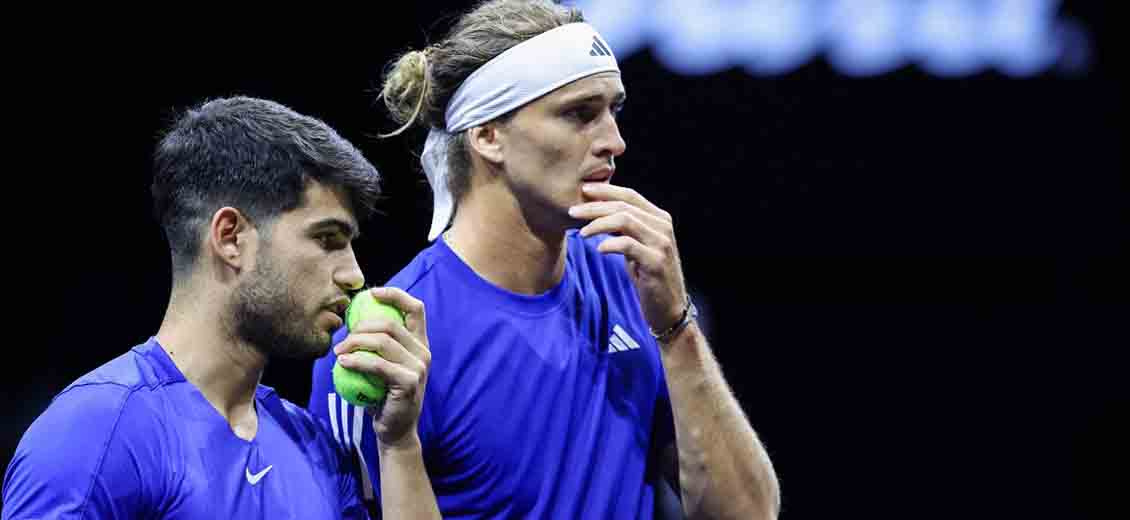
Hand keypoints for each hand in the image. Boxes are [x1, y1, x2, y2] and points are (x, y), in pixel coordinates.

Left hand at [334, 287, 430, 447]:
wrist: (396, 430)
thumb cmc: (384, 396)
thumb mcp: (385, 366)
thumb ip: (379, 346)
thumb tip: (353, 320)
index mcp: (420, 344)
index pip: (416, 308)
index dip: (395, 295)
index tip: (371, 293)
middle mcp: (424, 352)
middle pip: (390, 324)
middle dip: (361, 326)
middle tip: (343, 337)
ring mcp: (419, 367)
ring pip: (383, 342)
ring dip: (354, 343)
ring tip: (339, 352)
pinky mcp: (409, 382)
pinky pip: (377, 365)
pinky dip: (356, 361)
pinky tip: (342, 362)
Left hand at [569, 183, 687, 332]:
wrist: (668, 308)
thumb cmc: (648, 276)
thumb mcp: (637, 247)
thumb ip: (625, 228)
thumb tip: (597, 210)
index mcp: (659, 219)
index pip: (630, 196)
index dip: (606, 191)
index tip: (583, 191)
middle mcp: (663, 227)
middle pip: (624, 207)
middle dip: (595, 207)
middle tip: (572, 211)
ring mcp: (661, 244)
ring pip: (625, 221)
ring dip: (598, 224)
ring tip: (581, 233)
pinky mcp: (656, 262)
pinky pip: (628, 245)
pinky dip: (610, 244)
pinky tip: (598, 249)